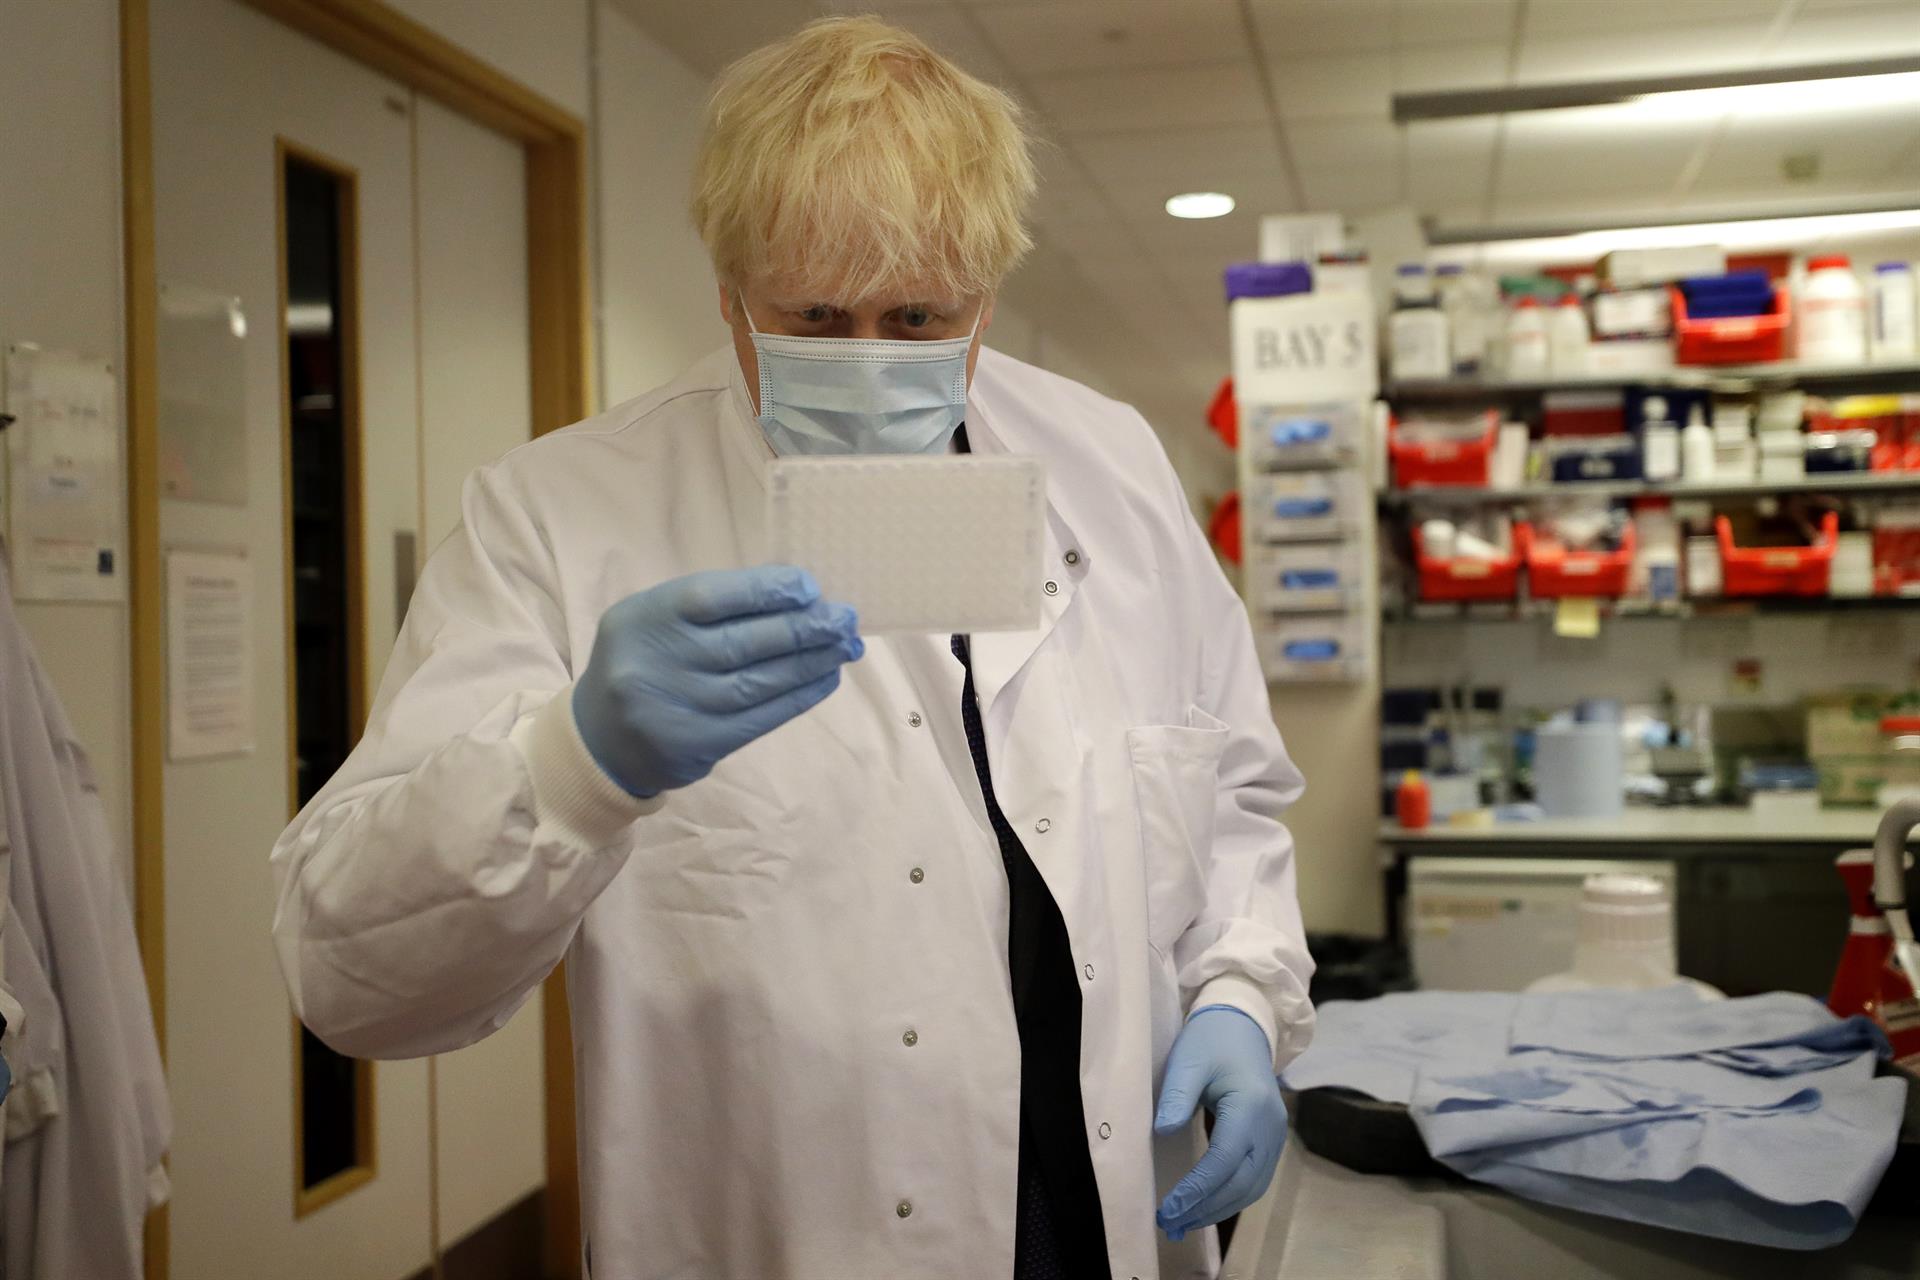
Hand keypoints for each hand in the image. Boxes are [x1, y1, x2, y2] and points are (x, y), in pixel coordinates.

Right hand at [572, 566, 861, 796]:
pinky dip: (799, 697)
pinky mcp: (699, 745)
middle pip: (744, 642)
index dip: (765, 589)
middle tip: (845, 618)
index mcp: (644, 618)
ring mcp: (678, 708)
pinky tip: (825, 679)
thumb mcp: (658, 619)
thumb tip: (796, 597)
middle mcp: (657, 662)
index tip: (809, 587)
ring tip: (845, 647)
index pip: (712, 597)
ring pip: (759, 682)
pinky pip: (761, 718)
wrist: (601, 738)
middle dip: (804, 628)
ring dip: (811, 662)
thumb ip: (715, 606)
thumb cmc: (645, 660)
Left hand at [1152, 1006, 1287, 1241]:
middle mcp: (1270, 1128)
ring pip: (1251, 1188)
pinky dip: (1229, 1199)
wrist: (1243, 1027)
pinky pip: (1254, 1180)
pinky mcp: (1270, 1142)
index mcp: (1251, 1106)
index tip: (1168, 1208)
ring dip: (1217, 1210)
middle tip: (1168, 1225)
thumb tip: (1163, 1131)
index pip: (1225, 1160)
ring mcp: (1275, 1137)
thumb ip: (1177, 1097)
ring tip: (1182, 1224)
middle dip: (1205, 1208)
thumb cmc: (1211, 1041)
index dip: (1197, 1189)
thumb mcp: (1188, 1061)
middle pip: (1241, 1183)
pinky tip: (1204, 1208)